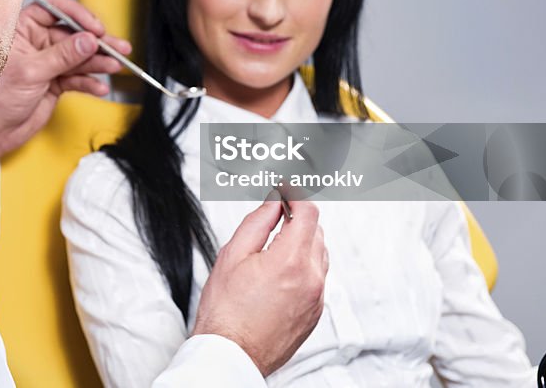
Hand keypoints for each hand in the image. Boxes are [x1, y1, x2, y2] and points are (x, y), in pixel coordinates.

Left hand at [0, 0, 130, 166]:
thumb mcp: (31, 71)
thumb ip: (63, 55)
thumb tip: (87, 40)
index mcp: (22, 29)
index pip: (54, 9)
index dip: (77, 15)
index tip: (95, 28)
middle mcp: (36, 42)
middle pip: (73, 34)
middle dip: (97, 42)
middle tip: (116, 47)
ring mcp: (48, 62)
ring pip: (80, 56)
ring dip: (98, 62)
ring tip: (114, 66)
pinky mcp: (56, 82)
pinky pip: (78, 78)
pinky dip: (90, 82)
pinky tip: (99, 87)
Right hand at [192, 200, 326, 376]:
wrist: (232, 354)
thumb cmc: (226, 313)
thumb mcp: (233, 255)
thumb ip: (258, 222)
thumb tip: (273, 202)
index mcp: (291, 261)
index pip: (308, 212)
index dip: (295, 195)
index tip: (285, 190)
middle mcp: (311, 279)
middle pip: (316, 231)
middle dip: (298, 218)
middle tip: (275, 214)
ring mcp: (316, 298)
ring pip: (319, 254)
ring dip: (302, 242)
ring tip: (274, 245)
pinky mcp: (314, 313)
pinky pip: (317, 278)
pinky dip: (303, 266)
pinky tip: (279, 271)